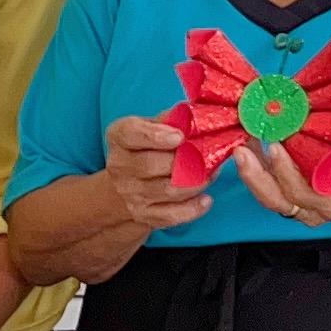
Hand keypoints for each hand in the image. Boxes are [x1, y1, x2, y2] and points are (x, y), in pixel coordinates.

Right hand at [98, 114, 215, 236]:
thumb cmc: (145, 148)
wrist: (126, 183)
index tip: (180, 136)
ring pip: (168, 190)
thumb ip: (169, 120)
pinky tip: (206, 199)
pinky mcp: (143, 214)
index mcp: (120, 138)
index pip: (132, 134)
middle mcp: (120, 166)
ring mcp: (130, 193)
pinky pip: (171, 215)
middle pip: (152, 165)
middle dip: (184, 161)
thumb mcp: (150, 127)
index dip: (155, 136)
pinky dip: (192, 209)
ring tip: (211, 174)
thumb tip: (193, 115)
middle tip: (207, 155)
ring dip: (195, 182)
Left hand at [231, 126, 330, 227]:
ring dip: (253, 175)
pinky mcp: (288, 199)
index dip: (290, 172)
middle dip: (263, 173)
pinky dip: (255, 171)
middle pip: (283, 197)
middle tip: (252, 146)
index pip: (309, 192)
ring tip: (240, 149)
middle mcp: (315, 209)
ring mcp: (300, 207)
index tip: (276, 149)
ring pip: (271, 198)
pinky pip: (268, 191)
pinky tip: (246, 148)